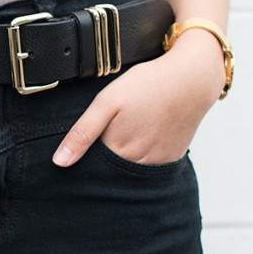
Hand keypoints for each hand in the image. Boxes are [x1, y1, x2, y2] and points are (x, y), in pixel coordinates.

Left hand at [52, 28, 225, 166]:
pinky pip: (150, 168)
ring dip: (122, 163)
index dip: (83, 161)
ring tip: (124, 135)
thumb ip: (83, 132)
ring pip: (130, 173)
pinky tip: (141, 140)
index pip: (91, 170)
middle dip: (101, 165)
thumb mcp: (107, 101)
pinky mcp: (171, 159)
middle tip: (107, 137)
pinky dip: (141, 160)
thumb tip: (59, 162)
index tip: (82, 150)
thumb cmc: (148, 85)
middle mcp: (138, 164)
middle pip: (110, 174)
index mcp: (118, 151)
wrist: (193, 79)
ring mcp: (157, 164)